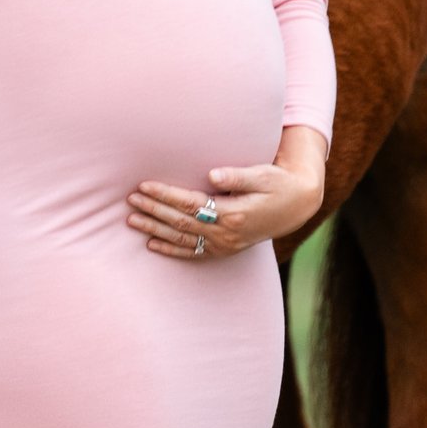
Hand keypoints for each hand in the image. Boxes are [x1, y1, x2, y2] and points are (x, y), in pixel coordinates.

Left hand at [126, 125, 327, 260]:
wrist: (296, 205)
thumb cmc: (277, 183)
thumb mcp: (262, 174)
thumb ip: (237, 176)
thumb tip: (212, 175)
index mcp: (232, 213)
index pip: (189, 204)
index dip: (165, 194)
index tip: (144, 184)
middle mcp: (226, 233)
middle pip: (180, 222)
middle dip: (153, 210)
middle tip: (130, 199)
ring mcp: (224, 245)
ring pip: (182, 239)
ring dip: (155, 229)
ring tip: (131, 219)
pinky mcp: (224, 249)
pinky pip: (193, 253)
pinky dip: (171, 250)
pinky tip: (151, 244)